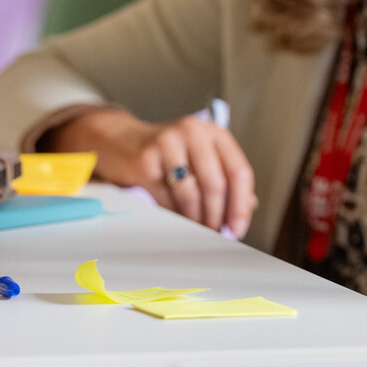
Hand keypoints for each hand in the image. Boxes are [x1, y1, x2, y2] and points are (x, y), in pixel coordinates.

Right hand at [44, 107, 255, 236]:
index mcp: (214, 133)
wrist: (120, 140)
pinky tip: (177, 222)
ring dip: (196, 220)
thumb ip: (224, 177)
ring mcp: (167, 143)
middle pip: (215, 185)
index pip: (239, 171)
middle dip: (217, 216)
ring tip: (198, 231)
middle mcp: (194, 132)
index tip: (238, 227)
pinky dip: (174, 216)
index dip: (241, 204)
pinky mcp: (144, 159)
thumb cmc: (166, 153)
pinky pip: (165, 198)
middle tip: (216, 235)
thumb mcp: (200, 157)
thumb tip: (246, 208)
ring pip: (190, 194)